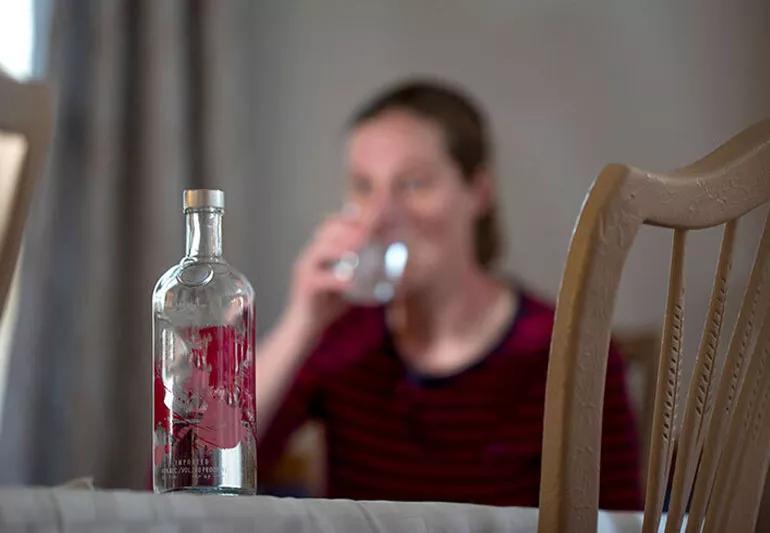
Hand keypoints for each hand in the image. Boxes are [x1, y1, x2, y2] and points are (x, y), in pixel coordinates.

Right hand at [283, 207, 367, 338]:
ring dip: (341, 246)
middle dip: (347, 227)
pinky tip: (350, 281)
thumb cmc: (327, 305)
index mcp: (318, 252)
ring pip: (320, 249)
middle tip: (368, 230)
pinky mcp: (304, 287)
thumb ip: (361, 272)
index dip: (349, 219)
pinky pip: (320, 278)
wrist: (304, 328)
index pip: (331, 226)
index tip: (370, 218)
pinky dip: (336, 278)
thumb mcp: (347, 284)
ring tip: (360, 245)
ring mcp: (304, 270)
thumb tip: (386, 265)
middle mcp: (309, 256)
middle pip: (326, 231)